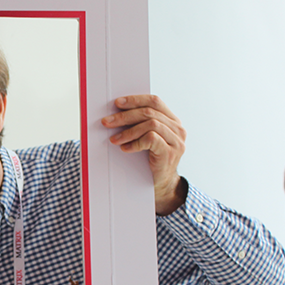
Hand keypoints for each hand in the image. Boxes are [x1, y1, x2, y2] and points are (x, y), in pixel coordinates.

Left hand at [102, 94, 187, 215]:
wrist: (160, 185)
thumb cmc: (149, 160)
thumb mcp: (145, 138)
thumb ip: (140, 124)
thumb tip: (116, 112)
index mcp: (172, 121)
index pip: (155, 101)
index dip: (135, 100)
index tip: (117, 103)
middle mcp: (177, 129)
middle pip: (150, 112)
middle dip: (125, 116)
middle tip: (107, 122)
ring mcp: (176, 141)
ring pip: (150, 124)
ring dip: (128, 131)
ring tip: (114, 139)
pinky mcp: (170, 153)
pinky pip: (151, 139)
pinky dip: (135, 142)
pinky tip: (125, 149)